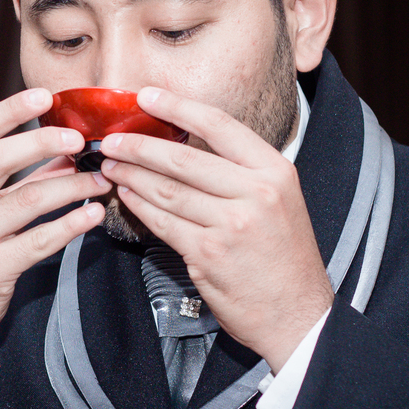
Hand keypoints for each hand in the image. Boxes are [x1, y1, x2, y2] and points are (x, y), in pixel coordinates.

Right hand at [0, 89, 110, 373]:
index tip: (45, 96)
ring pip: (27, 200)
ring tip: (98, 180)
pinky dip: (71, 224)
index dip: (11, 110)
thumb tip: (59, 151)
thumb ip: (2, 181)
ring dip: (71, 186)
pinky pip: (40, 241)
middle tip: (79, 139)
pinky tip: (91, 214)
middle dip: (43, 141)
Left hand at [98, 86, 332, 372]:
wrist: (297, 313)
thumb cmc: (282, 255)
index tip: (147, 95)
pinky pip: (163, 222)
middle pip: (184, 159)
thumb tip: (188, 142)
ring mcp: (232, 224)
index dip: (179, 107)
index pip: (220, 126)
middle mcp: (256, 193)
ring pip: (167, 190)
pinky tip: (126, 195)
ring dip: (132, 175)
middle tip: (112, 139)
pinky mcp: (208, 254)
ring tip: (112, 165)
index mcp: (275, 171)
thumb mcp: (278, 200)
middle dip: (140, 146)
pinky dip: (139, 206)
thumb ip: (240, 171)